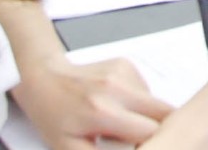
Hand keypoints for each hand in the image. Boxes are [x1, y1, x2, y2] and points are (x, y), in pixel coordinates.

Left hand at [10, 53, 175, 149]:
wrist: (42, 78)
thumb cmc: (53, 116)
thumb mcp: (68, 148)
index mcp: (102, 111)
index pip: (150, 132)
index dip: (150, 143)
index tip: (139, 146)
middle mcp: (116, 88)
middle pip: (164, 113)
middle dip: (157, 129)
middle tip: (136, 139)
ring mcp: (123, 72)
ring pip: (157, 103)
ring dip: (147, 117)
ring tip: (122, 124)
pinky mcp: (126, 65)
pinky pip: (146, 91)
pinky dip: (139, 104)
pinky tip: (118, 107)